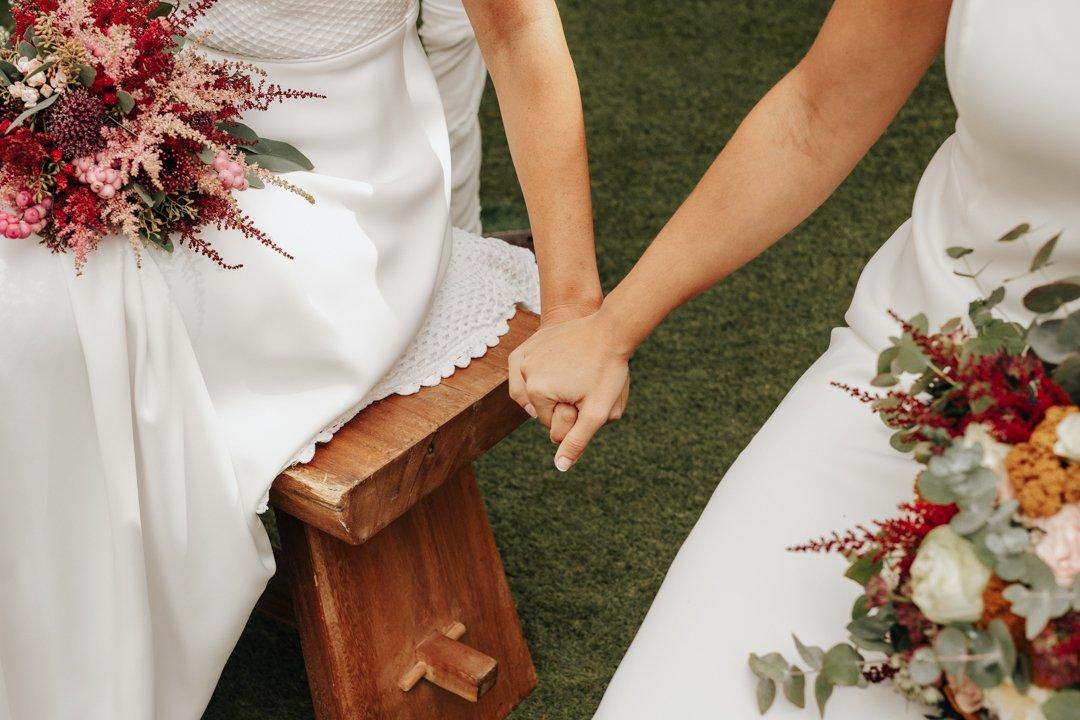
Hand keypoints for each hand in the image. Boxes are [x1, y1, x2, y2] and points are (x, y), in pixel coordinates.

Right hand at [509, 307, 631, 470]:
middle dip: (562, 402)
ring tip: (577, 374)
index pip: (551, 423)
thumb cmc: (606, 371)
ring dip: (553, 386)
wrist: (610, 329)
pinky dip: (544, 370)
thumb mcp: (596, 411)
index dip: (574, 417)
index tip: (589, 397)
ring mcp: (525, 355)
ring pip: (537, 388)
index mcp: (536, 391)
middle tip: (586, 385)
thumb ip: (577, 440)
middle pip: (542, 406)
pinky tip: (563, 365)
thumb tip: (560, 467)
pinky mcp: (530, 343)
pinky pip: (532, 368)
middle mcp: (524, 372)